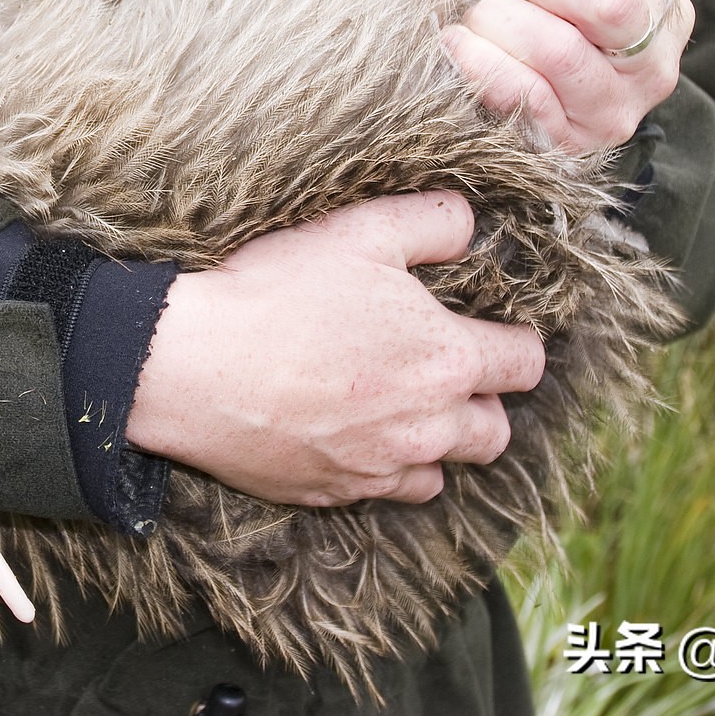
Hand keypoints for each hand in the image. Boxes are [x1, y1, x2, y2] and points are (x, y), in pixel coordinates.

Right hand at [125, 193, 545, 506]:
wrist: (189, 364)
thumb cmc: (276, 292)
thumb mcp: (360, 230)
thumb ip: (433, 222)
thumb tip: (470, 226)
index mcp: (446, 360)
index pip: (525, 364)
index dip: (514, 341)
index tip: (487, 328)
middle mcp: (426, 427)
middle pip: (496, 432)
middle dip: (482, 402)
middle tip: (440, 369)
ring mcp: (378, 468)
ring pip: (441, 473)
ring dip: (434, 443)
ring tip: (397, 407)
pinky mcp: (331, 493)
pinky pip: (381, 493)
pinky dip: (379, 467)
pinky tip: (347, 432)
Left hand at [443, 0, 690, 152]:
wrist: (568, 41)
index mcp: (663, 9)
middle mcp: (649, 72)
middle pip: (560, 46)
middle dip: (500, 8)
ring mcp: (610, 118)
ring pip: (535, 82)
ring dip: (484, 41)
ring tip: (468, 20)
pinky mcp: (570, 148)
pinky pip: (519, 118)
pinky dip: (477, 76)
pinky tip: (460, 50)